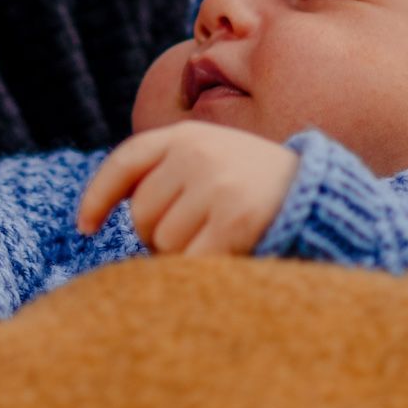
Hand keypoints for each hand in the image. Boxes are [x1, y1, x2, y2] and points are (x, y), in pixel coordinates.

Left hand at [79, 124, 299, 255]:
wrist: (323, 198)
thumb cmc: (253, 187)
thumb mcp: (210, 160)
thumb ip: (166, 173)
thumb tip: (105, 215)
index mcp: (187, 135)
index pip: (125, 162)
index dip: (98, 196)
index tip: (85, 228)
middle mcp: (198, 153)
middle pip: (141, 214)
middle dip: (156, 236)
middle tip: (194, 236)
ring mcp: (217, 185)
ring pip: (163, 243)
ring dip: (182, 255)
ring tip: (219, 240)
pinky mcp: (236, 220)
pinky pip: (191, 263)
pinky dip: (202, 272)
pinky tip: (228, 258)